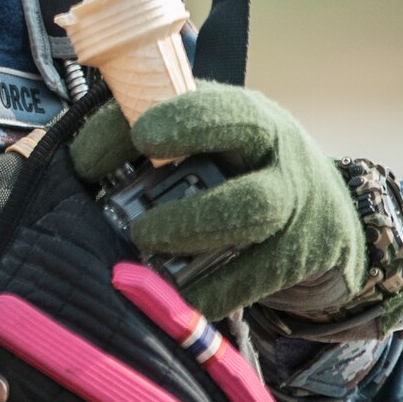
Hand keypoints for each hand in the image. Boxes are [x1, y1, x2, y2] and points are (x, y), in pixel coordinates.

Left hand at [69, 82, 363, 317]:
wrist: (327, 217)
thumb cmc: (241, 166)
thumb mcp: (213, 136)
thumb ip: (156, 133)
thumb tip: (74, 156)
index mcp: (249, 117)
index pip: (217, 107)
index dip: (177, 121)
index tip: (136, 137)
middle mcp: (277, 159)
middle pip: (243, 156)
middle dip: (187, 184)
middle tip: (137, 214)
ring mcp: (292, 212)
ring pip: (250, 214)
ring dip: (191, 231)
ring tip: (144, 243)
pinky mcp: (293, 261)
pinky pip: (247, 281)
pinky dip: (204, 291)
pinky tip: (166, 294)